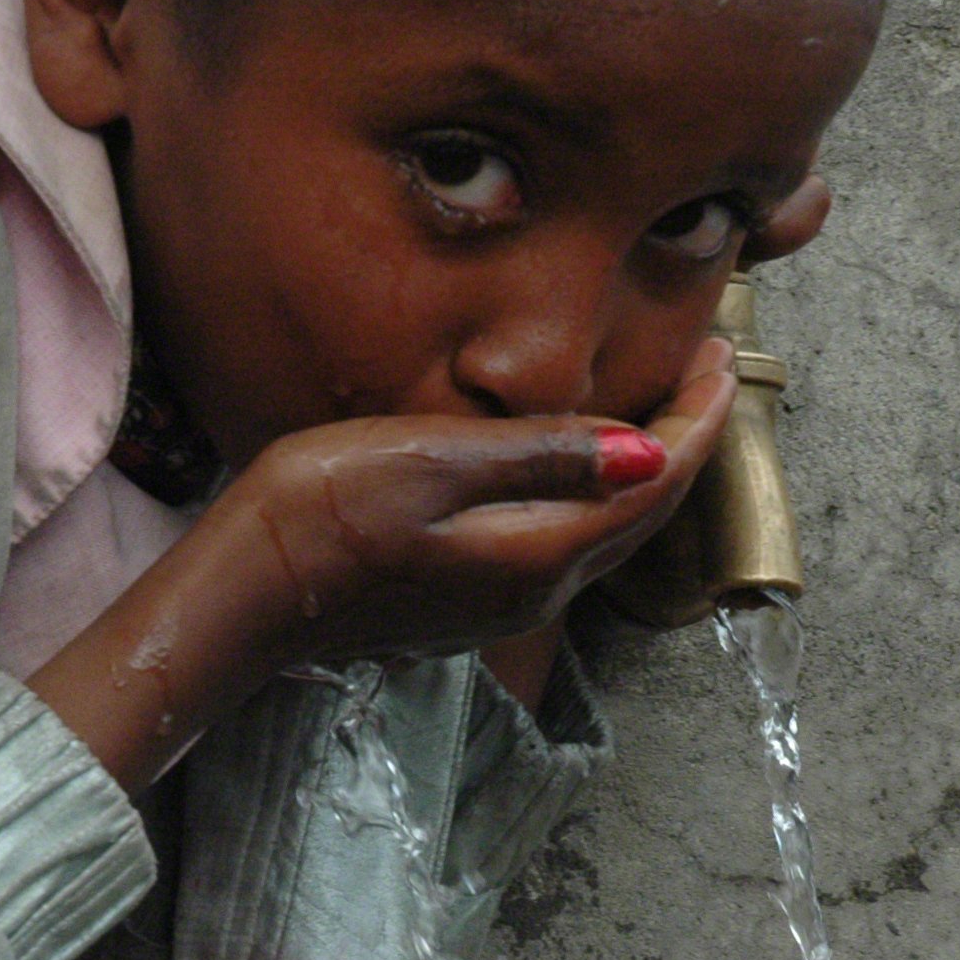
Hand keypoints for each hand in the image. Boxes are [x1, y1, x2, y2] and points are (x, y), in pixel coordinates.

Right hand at [27, 341, 732, 792]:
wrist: (239, 598)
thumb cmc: (317, 515)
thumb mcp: (430, 462)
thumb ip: (541, 455)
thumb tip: (645, 451)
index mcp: (538, 553)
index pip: (655, 482)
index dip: (697, 417)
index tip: (720, 355)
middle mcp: (536, 591)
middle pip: (644, 514)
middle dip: (686, 440)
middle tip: (707, 368)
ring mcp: (501, 604)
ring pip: (608, 532)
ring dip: (644, 471)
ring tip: (660, 406)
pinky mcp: (467, 602)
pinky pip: (564, 543)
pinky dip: (595, 495)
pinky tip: (579, 461)